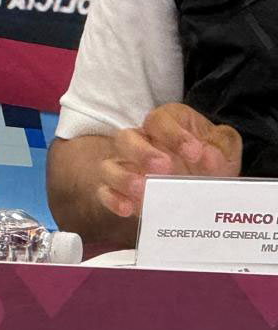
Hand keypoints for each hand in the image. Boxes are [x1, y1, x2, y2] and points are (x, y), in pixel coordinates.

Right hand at [96, 103, 241, 217]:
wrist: (204, 185)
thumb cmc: (210, 160)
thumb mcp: (225, 148)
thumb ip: (222, 147)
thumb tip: (210, 157)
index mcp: (165, 124)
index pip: (159, 120)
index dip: (175, 135)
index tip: (195, 152)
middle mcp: (140, 141)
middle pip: (126, 138)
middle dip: (142, 153)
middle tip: (163, 167)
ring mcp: (126, 166)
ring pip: (109, 165)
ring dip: (123, 177)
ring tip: (142, 190)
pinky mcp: (119, 190)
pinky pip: (105, 191)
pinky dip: (113, 199)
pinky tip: (129, 209)